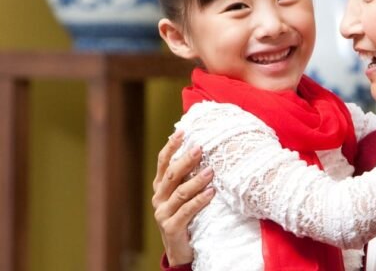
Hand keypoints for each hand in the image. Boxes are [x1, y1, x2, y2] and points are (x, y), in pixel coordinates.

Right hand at [151, 130, 213, 265]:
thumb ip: (189, 177)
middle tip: (200, 148)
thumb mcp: (185, 195)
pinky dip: (199, 201)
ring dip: (196, 181)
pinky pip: (186, 211)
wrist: (181, 249)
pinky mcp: (171, 228)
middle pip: (171, 175)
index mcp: (161, 187)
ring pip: (180, 193)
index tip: (182, 131)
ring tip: (211, 171)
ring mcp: (163, 213)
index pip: (163, 163)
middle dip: (185, 160)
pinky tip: (211, 192)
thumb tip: (204, 152)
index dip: (171, 147)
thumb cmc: (187, 216)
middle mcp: (159, 198)